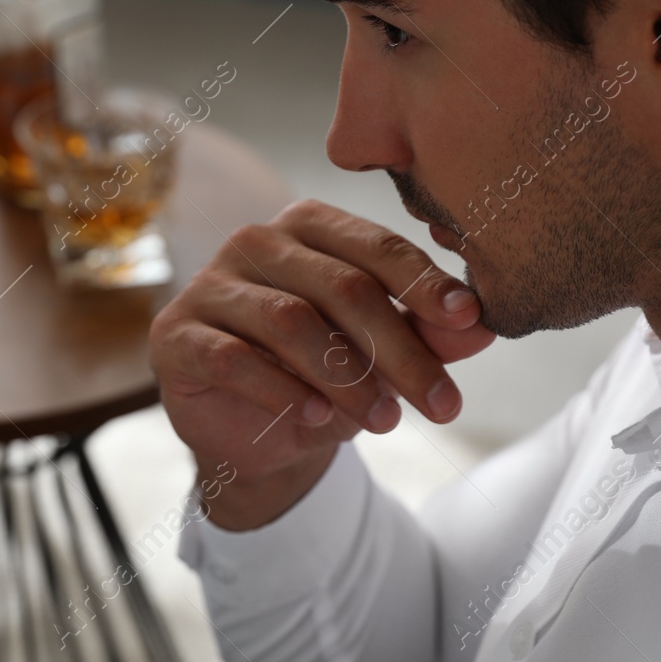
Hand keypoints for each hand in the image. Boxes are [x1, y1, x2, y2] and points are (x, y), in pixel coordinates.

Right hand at [149, 199, 494, 528]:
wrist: (253, 435)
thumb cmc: (323, 377)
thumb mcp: (384, 357)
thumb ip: (427, 333)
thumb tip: (485, 326)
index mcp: (308, 226)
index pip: (375, 246)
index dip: (426, 284)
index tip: (471, 322)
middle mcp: (254, 242)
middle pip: (341, 286)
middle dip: (400, 350)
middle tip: (443, 404)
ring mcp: (209, 285)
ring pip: (291, 322)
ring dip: (347, 378)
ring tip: (386, 422)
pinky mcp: (175, 334)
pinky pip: (234, 358)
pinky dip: (284, 392)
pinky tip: (319, 421)